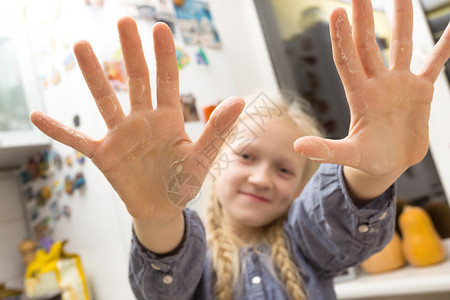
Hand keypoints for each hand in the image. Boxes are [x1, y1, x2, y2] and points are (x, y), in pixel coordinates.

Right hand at [31, 17, 243, 219]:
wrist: (162, 209)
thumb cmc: (183, 183)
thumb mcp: (202, 158)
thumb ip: (217, 130)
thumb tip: (239, 100)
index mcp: (168, 119)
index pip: (166, 80)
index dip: (164, 55)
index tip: (160, 28)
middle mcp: (143, 120)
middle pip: (135, 80)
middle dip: (131, 51)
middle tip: (124, 21)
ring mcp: (121, 136)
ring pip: (105, 100)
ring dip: (93, 75)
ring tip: (81, 46)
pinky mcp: (104, 155)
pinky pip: (77, 141)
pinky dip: (59, 131)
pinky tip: (37, 116)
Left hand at [294, 0, 449, 179]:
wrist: (389, 164)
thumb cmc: (367, 159)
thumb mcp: (348, 155)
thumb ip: (326, 149)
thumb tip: (298, 146)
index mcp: (359, 96)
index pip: (347, 60)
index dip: (341, 38)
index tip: (336, 12)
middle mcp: (377, 83)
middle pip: (368, 43)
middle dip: (364, 16)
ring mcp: (399, 83)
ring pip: (400, 44)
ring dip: (401, 18)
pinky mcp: (420, 90)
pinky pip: (435, 62)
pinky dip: (445, 46)